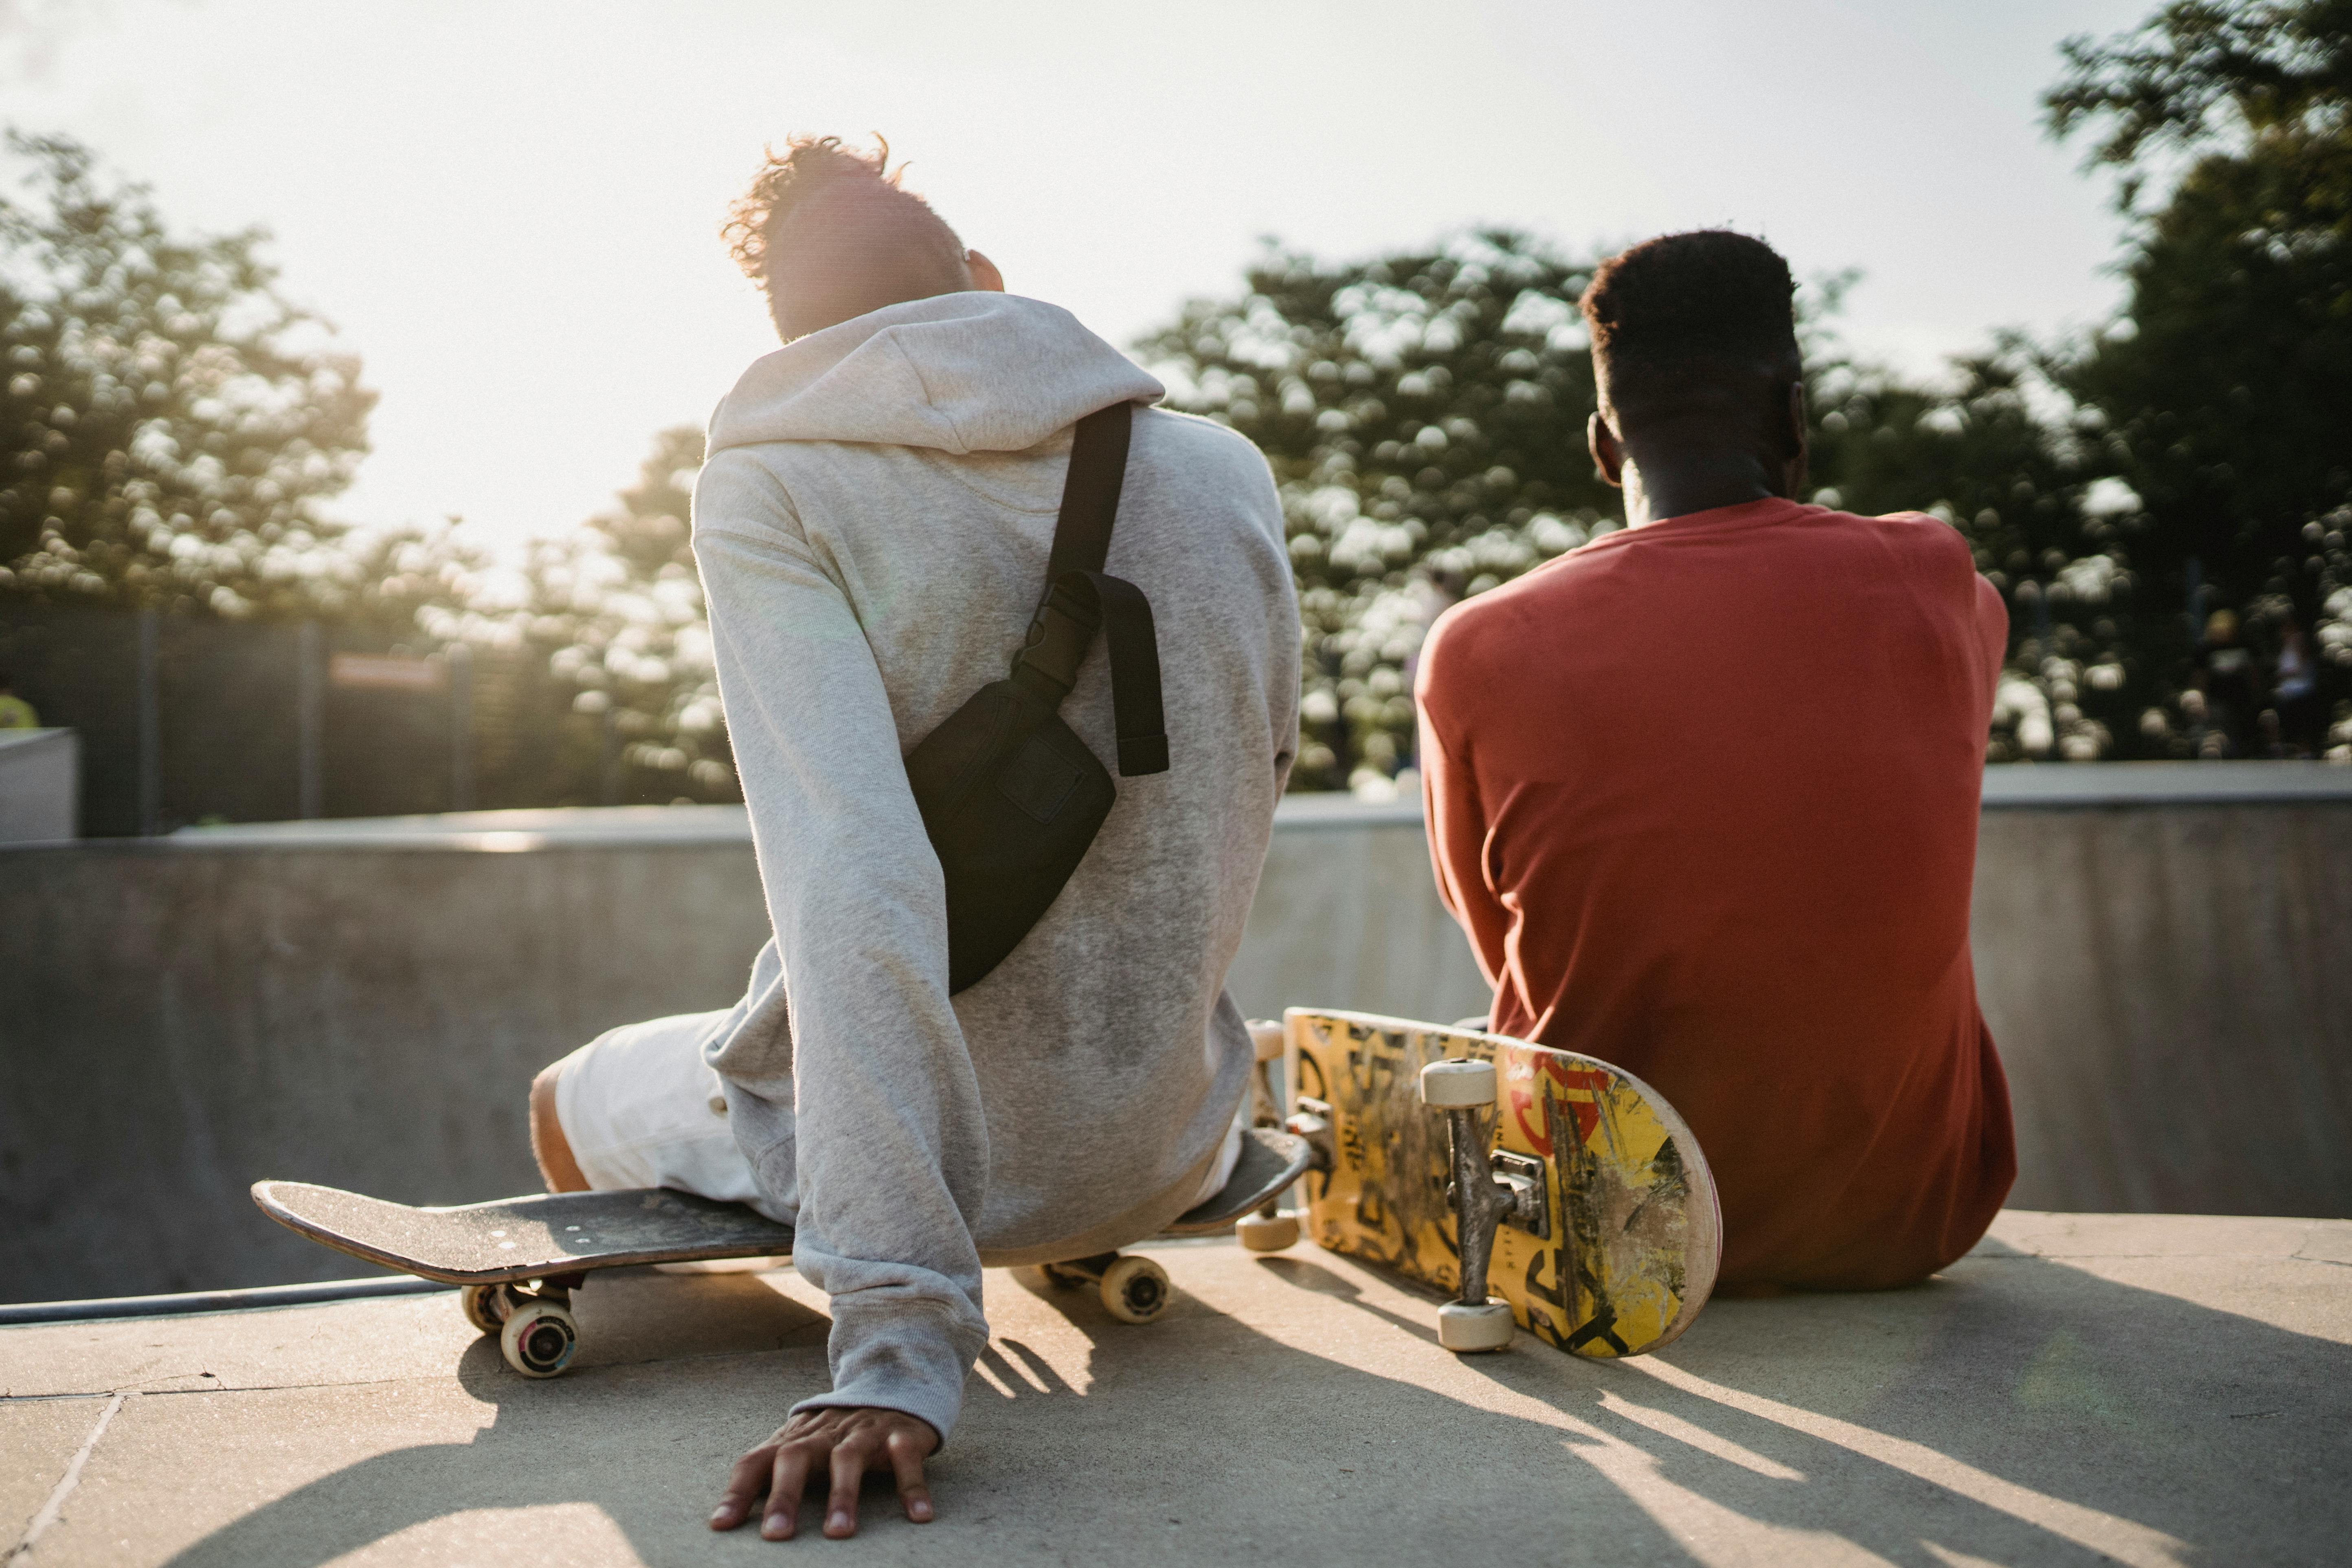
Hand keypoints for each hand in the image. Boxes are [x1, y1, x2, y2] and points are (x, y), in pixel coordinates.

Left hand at [710, 1406, 939, 1539]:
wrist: (893, 1383)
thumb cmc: (835, 1434)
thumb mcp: (801, 1447)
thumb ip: (771, 1474)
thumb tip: (722, 1519)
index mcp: (793, 1440)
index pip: (756, 1461)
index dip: (737, 1492)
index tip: (721, 1526)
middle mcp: (824, 1434)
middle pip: (796, 1458)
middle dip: (784, 1496)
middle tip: (776, 1535)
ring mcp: (863, 1432)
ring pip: (848, 1460)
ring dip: (843, 1496)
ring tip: (838, 1534)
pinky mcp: (901, 1433)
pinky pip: (906, 1459)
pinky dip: (912, 1487)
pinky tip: (919, 1517)